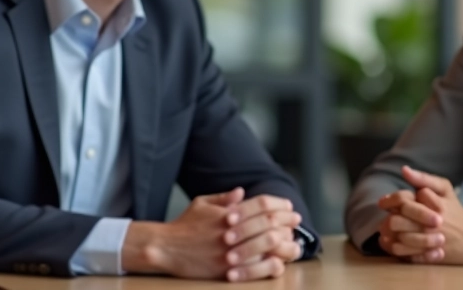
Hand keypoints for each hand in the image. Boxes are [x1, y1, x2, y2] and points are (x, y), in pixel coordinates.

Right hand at [121, 188, 292, 281]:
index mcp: (228, 213)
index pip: (262, 204)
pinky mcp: (226, 270)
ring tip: (293, 242)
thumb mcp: (202, 203)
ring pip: (267, 246)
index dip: (279, 204)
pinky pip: (256, 269)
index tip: (289, 207)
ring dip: (284, 243)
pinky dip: (270, 265)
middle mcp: (231, 231)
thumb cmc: (185, 225)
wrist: (165, 248)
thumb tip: (242, 192)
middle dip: (286, 221)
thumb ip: (224, 198)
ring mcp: (230, 251)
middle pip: (269, 224)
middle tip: (296, 221)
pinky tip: (279, 262)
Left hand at [383, 166, 462, 265]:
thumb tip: (404, 169)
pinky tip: (393, 243)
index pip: (401, 199)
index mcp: (434, 203)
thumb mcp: (446, 190)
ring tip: (387, 232)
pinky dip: (394, 248)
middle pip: (396, 219)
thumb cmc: (459, 214)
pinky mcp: (429, 255)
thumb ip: (424, 178)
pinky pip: (404, 253)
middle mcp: (430, 221)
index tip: (383, 203)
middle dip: (388, 219)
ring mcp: (429, 240)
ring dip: (389, 234)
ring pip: (397, 237)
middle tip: (386, 219)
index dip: (390, 201)